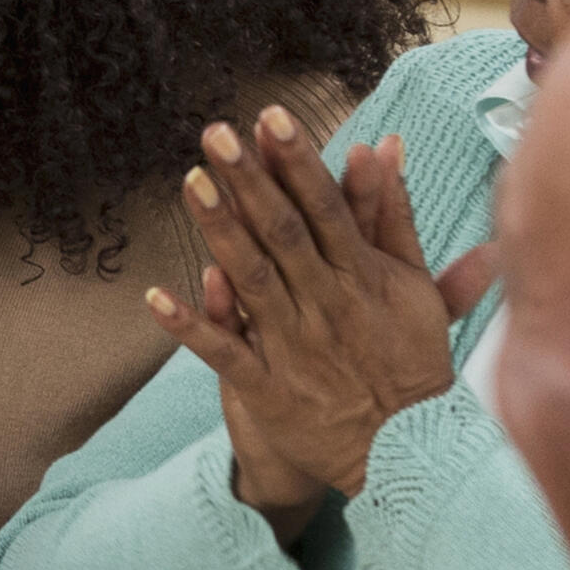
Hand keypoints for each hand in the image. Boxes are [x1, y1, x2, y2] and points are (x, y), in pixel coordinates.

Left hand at [143, 122, 486, 533]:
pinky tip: (155, 296)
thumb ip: (393, 215)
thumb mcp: (414, 285)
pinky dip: (191, 325)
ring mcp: (295, 347)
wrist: (409, 450)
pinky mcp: (269, 388)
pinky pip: (224, 353)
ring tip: (191, 183)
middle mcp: (327, 306)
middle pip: (284, 234)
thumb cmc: (410, 360)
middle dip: (251, 182)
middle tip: (217, 135)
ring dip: (221, 232)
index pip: (327, 207)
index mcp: (363, 277)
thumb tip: (381, 146)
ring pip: (253, 280)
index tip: (272, 118)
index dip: (298, 162)